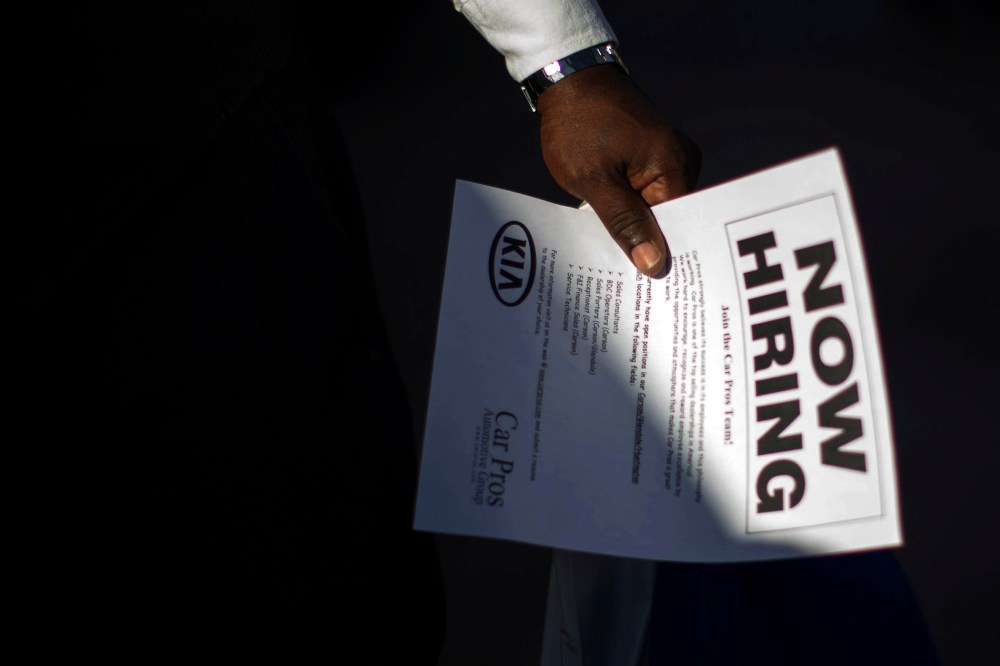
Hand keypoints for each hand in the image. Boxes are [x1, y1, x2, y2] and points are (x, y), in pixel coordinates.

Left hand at [537, 64, 699, 276]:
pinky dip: (628, 212)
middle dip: (648, 248)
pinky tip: (612, 232)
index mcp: (676, 168)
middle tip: (627, 286)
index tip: (648, 291)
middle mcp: (681, 164)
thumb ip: (624, 222)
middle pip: (670, 222)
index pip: (679, 228)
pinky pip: (645, 195)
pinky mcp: (650, 158)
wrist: (569, 80)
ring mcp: (667, 160)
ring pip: (654, 211)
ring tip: (617, 264)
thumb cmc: (578, 124)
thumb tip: (654, 263)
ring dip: (634, 230)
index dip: (661, 258)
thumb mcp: (595, 180)